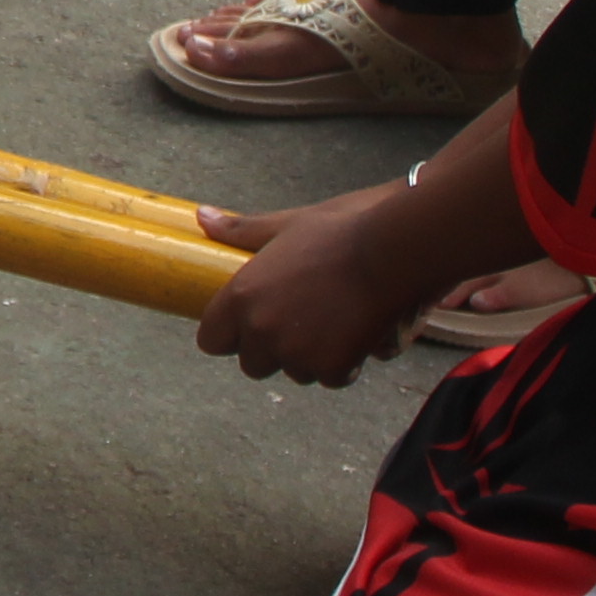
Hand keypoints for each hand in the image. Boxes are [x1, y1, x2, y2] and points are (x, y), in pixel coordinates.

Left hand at [190, 186, 431, 387]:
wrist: (393, 251)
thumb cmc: (339, 232)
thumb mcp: (284, 226)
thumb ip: (241, 231)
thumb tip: (202, 217)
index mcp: (240, 297)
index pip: (210, 341)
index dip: (230, 335)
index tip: (249, 325)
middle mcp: (260, 330)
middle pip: (252, 364)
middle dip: (273, 350)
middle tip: (301, 321)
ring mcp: (295, 353)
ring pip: (294, 372)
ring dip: (310, 357)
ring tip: (334, 320)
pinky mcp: (331, 369)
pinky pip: (330, 378)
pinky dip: (345, 365)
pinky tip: (357, 334)